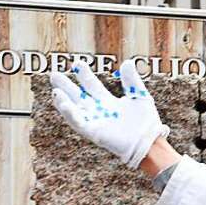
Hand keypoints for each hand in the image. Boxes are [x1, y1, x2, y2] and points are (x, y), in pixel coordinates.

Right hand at [50, 59, 169, 167]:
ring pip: (75, 110)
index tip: (77, 63)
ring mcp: (96, 122)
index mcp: (108, 102)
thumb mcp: (140, 96)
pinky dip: (71, 114)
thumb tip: (127, 62)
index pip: (92, 86)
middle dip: (66, 87)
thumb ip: (132, 81)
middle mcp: (99, 112)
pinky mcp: (95, 133)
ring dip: (64, 101)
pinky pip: (79, 123)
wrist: (151, 142)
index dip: (84, 75)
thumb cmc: (147, 122)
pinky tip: (63, 104)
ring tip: (55, 91)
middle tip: (54, 75)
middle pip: (78, 97)